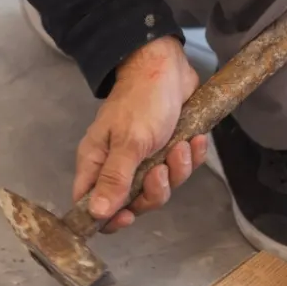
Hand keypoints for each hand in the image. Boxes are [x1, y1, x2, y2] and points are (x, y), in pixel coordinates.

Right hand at [73, 36, 202, 231]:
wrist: (167, 67)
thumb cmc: (141, 101)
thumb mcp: (129, 142)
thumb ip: (114, 179)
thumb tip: (96, 213)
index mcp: (98, 163)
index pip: (94, 206)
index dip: (109, 218)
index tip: (128, 216)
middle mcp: (119, 166)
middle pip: (135, 202)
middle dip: (154, 191)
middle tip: (160, 170)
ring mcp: (146, 160)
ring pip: (162, 187)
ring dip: (177, 170)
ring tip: (179, 146)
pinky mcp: (169, 150)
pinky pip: (182, 170)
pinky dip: (191, 157)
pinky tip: (193, 139)